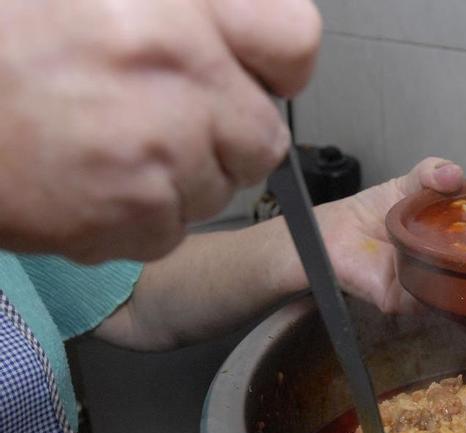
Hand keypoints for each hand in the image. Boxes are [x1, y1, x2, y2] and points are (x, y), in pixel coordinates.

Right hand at [0, 0, 320, 262]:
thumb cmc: (9, 30)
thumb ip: (192, 8)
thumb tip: (253, 44)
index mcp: (178, 4)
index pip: (293, 42)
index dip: (274, 66)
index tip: (253, 75)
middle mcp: (177, 76)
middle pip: (261, 138)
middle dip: (223, 135)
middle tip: (160, 114)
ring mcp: (152, 153)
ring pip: (212, 191)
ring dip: (175, 177)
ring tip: (103, 141)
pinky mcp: (118, 217)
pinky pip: (164, 232)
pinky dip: (134, 218)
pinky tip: (83, 179)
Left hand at [317, 157, 463, 312]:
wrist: (330, 232)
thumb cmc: (370, 211)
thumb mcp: (407, 183)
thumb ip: (430, 172)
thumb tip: (455, 173)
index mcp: (448, 238)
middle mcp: (440, 265)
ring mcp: (422, 285)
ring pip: (452, 288)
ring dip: (458, 271)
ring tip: (461, 248)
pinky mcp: (399, 299)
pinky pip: (423, 301)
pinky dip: (430, 287)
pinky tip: (431, 263)